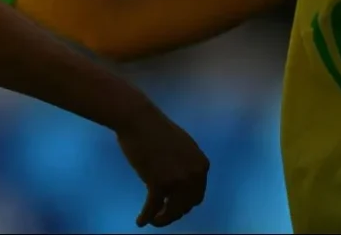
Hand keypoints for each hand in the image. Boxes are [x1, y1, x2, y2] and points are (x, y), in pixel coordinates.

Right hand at [116, 111, 209, 227]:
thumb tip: (184, 178)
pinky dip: (147, 217)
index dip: (185, 202)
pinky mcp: (159, 184)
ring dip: (163, 219)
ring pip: (172, 211)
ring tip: (154, 220)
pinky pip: (153, 207)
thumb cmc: (155, 128)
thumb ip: (187, 162)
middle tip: (164, 213)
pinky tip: (140, 221)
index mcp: (202, 165)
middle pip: (187, 205)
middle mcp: (194, 175)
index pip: (197, 193)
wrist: (138, 119)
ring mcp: (177, 181)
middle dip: (176, 211)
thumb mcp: (182, 145)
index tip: (174, 203)